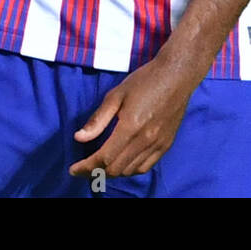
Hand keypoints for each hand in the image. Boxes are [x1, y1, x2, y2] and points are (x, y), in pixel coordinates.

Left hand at [68, 53, 203, 179]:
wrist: (176, 77)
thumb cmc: (143, 81)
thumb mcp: (115, 95)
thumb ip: (98, 119)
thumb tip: (79, 138)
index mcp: (130, 127)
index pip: (105, 157)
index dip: (87, 167)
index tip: (73, 170)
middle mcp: (145, 140)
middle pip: (117, 169)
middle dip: (96, 172)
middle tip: (83, 169)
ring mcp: (158, 145)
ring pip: (131, 171)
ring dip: (112, 173)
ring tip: (99, 167)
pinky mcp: (166, 145)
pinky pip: (145, 166)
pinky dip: (130, 170)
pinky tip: (121, 164)